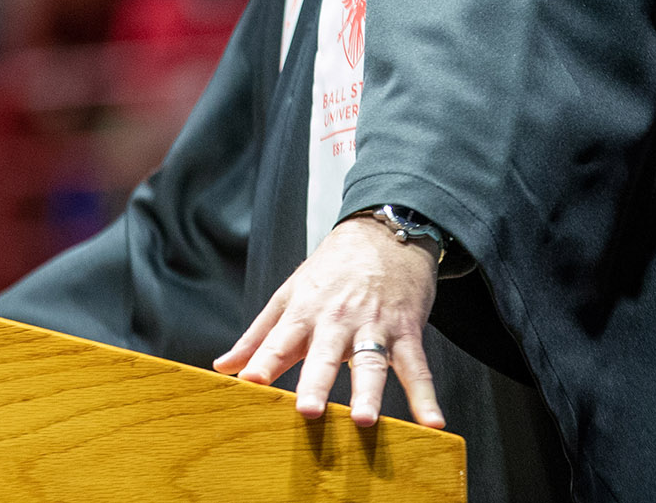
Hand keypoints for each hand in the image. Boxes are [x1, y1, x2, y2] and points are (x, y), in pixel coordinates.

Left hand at [212, 214, 444, 428]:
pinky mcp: (407, 331)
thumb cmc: (332, 269)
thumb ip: (258, 336)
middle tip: (309, 411)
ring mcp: (374, 325)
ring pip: (371, 362)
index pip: (280, 341)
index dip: (264, 362)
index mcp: (305, 312)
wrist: (384, 232)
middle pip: (325, 354)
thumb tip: (223, 367)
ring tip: (363, 419)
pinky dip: (426, 397)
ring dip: (368, 392)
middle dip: (316, 382)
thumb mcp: (290, 294)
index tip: (248, 385)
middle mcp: (338, 320)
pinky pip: (417, 367)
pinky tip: (432, 423)